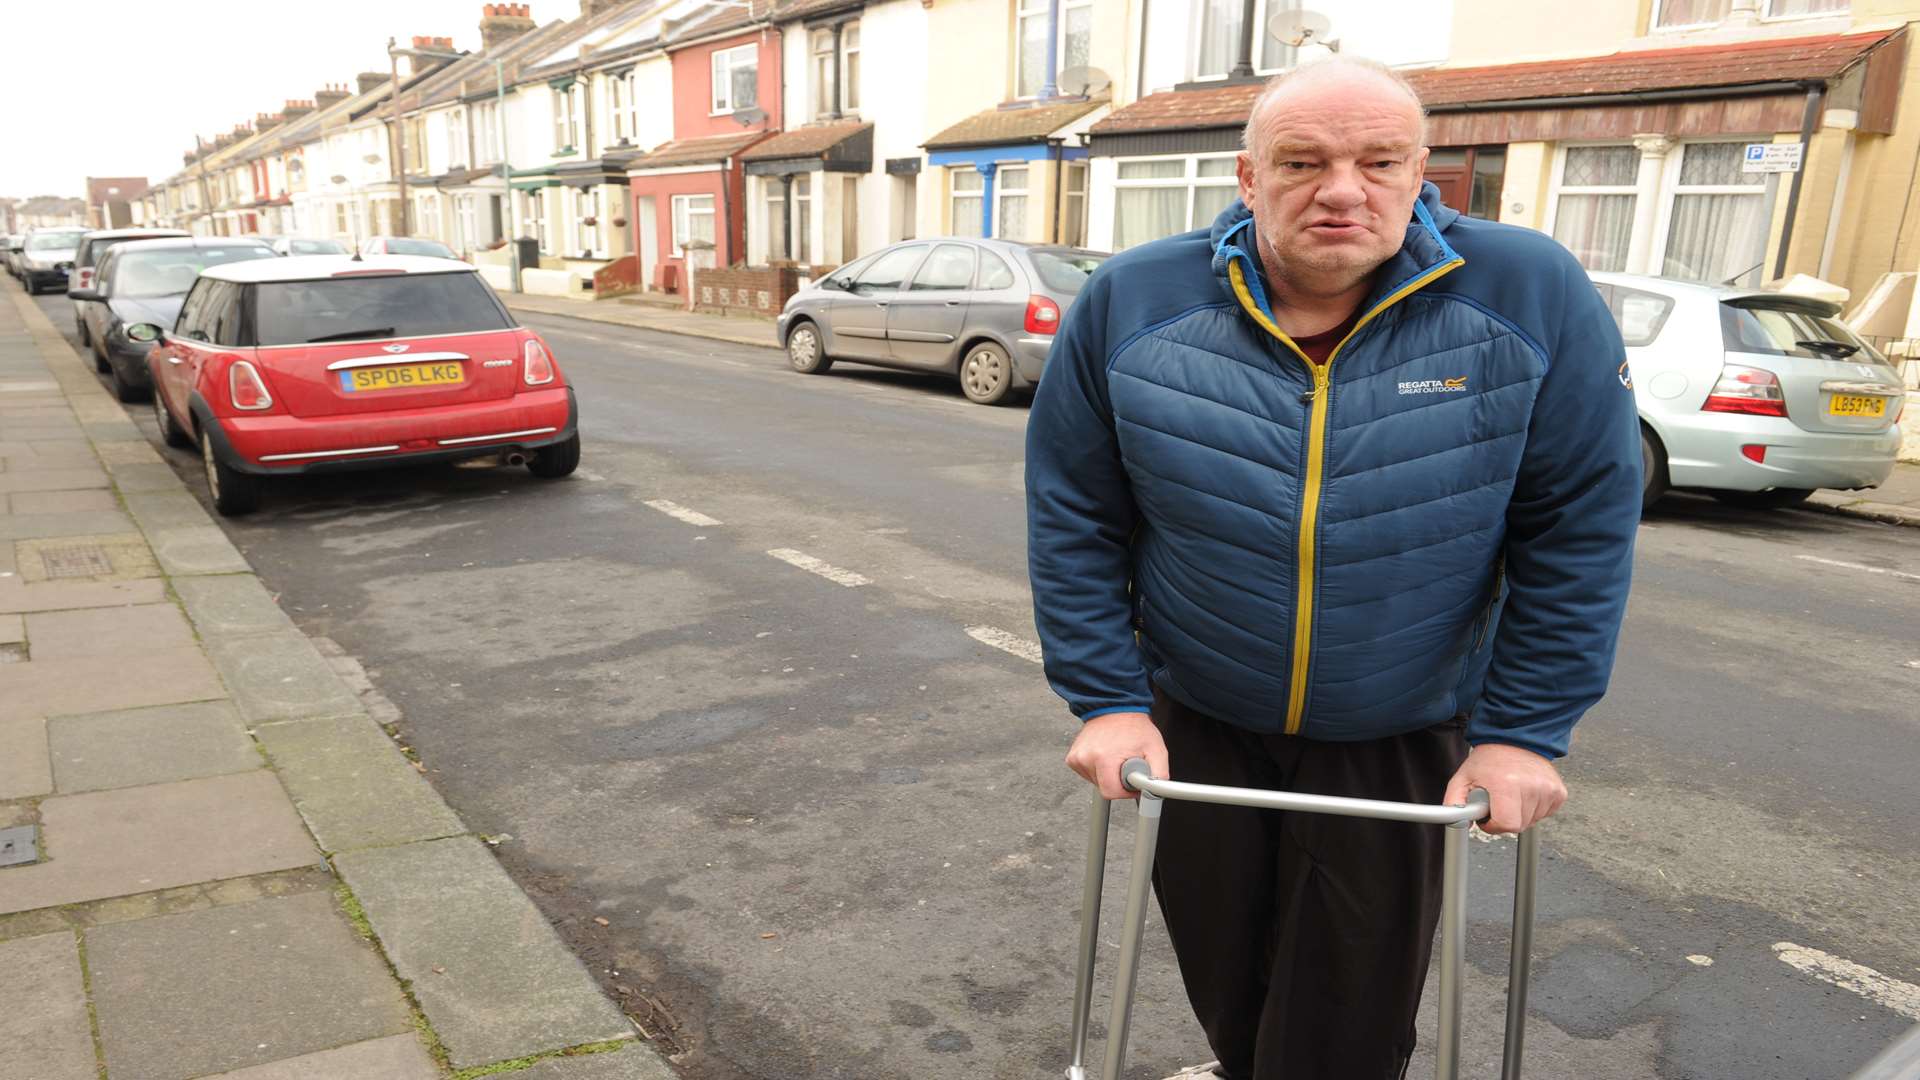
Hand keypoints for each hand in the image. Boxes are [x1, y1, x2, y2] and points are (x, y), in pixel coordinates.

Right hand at [1065, 712, 1167, 799]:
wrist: (1115, 707)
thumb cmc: (1134, 727)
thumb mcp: (1156, 750)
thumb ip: (1159, 775)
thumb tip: (1155, 793)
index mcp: (1104, 758)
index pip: (1111, 792)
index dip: (1126, 790)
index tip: (1132, 779)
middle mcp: (1086, 757)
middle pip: (1103, 788)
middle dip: (1117, 780)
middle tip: (1126, 763)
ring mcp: (1077, 758)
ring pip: (1095, 781)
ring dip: (1108, 774)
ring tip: (1115, 756)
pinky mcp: (1072, 758)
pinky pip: (1088, 773)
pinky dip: (1098, 769)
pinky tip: (1105, 755)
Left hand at [1442, 743, 1566, 833]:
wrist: (1515, 738)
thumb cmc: (1489, 759)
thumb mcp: (1462, 778)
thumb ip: (1455, 803)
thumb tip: (1458, 824)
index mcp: (1507, 784)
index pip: (1507, 825)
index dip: (1494, 825)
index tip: (1488, 816)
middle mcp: (1532, 786)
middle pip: (1519, 825)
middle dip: (1505, 818)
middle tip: (1498, 799)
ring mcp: (1548, 789)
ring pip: (1532, 821)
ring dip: (1519, 813)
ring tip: (1511, 793)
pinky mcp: (1559, 792)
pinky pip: (1545, 814)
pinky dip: (1534, 808)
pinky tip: (1525, 792)